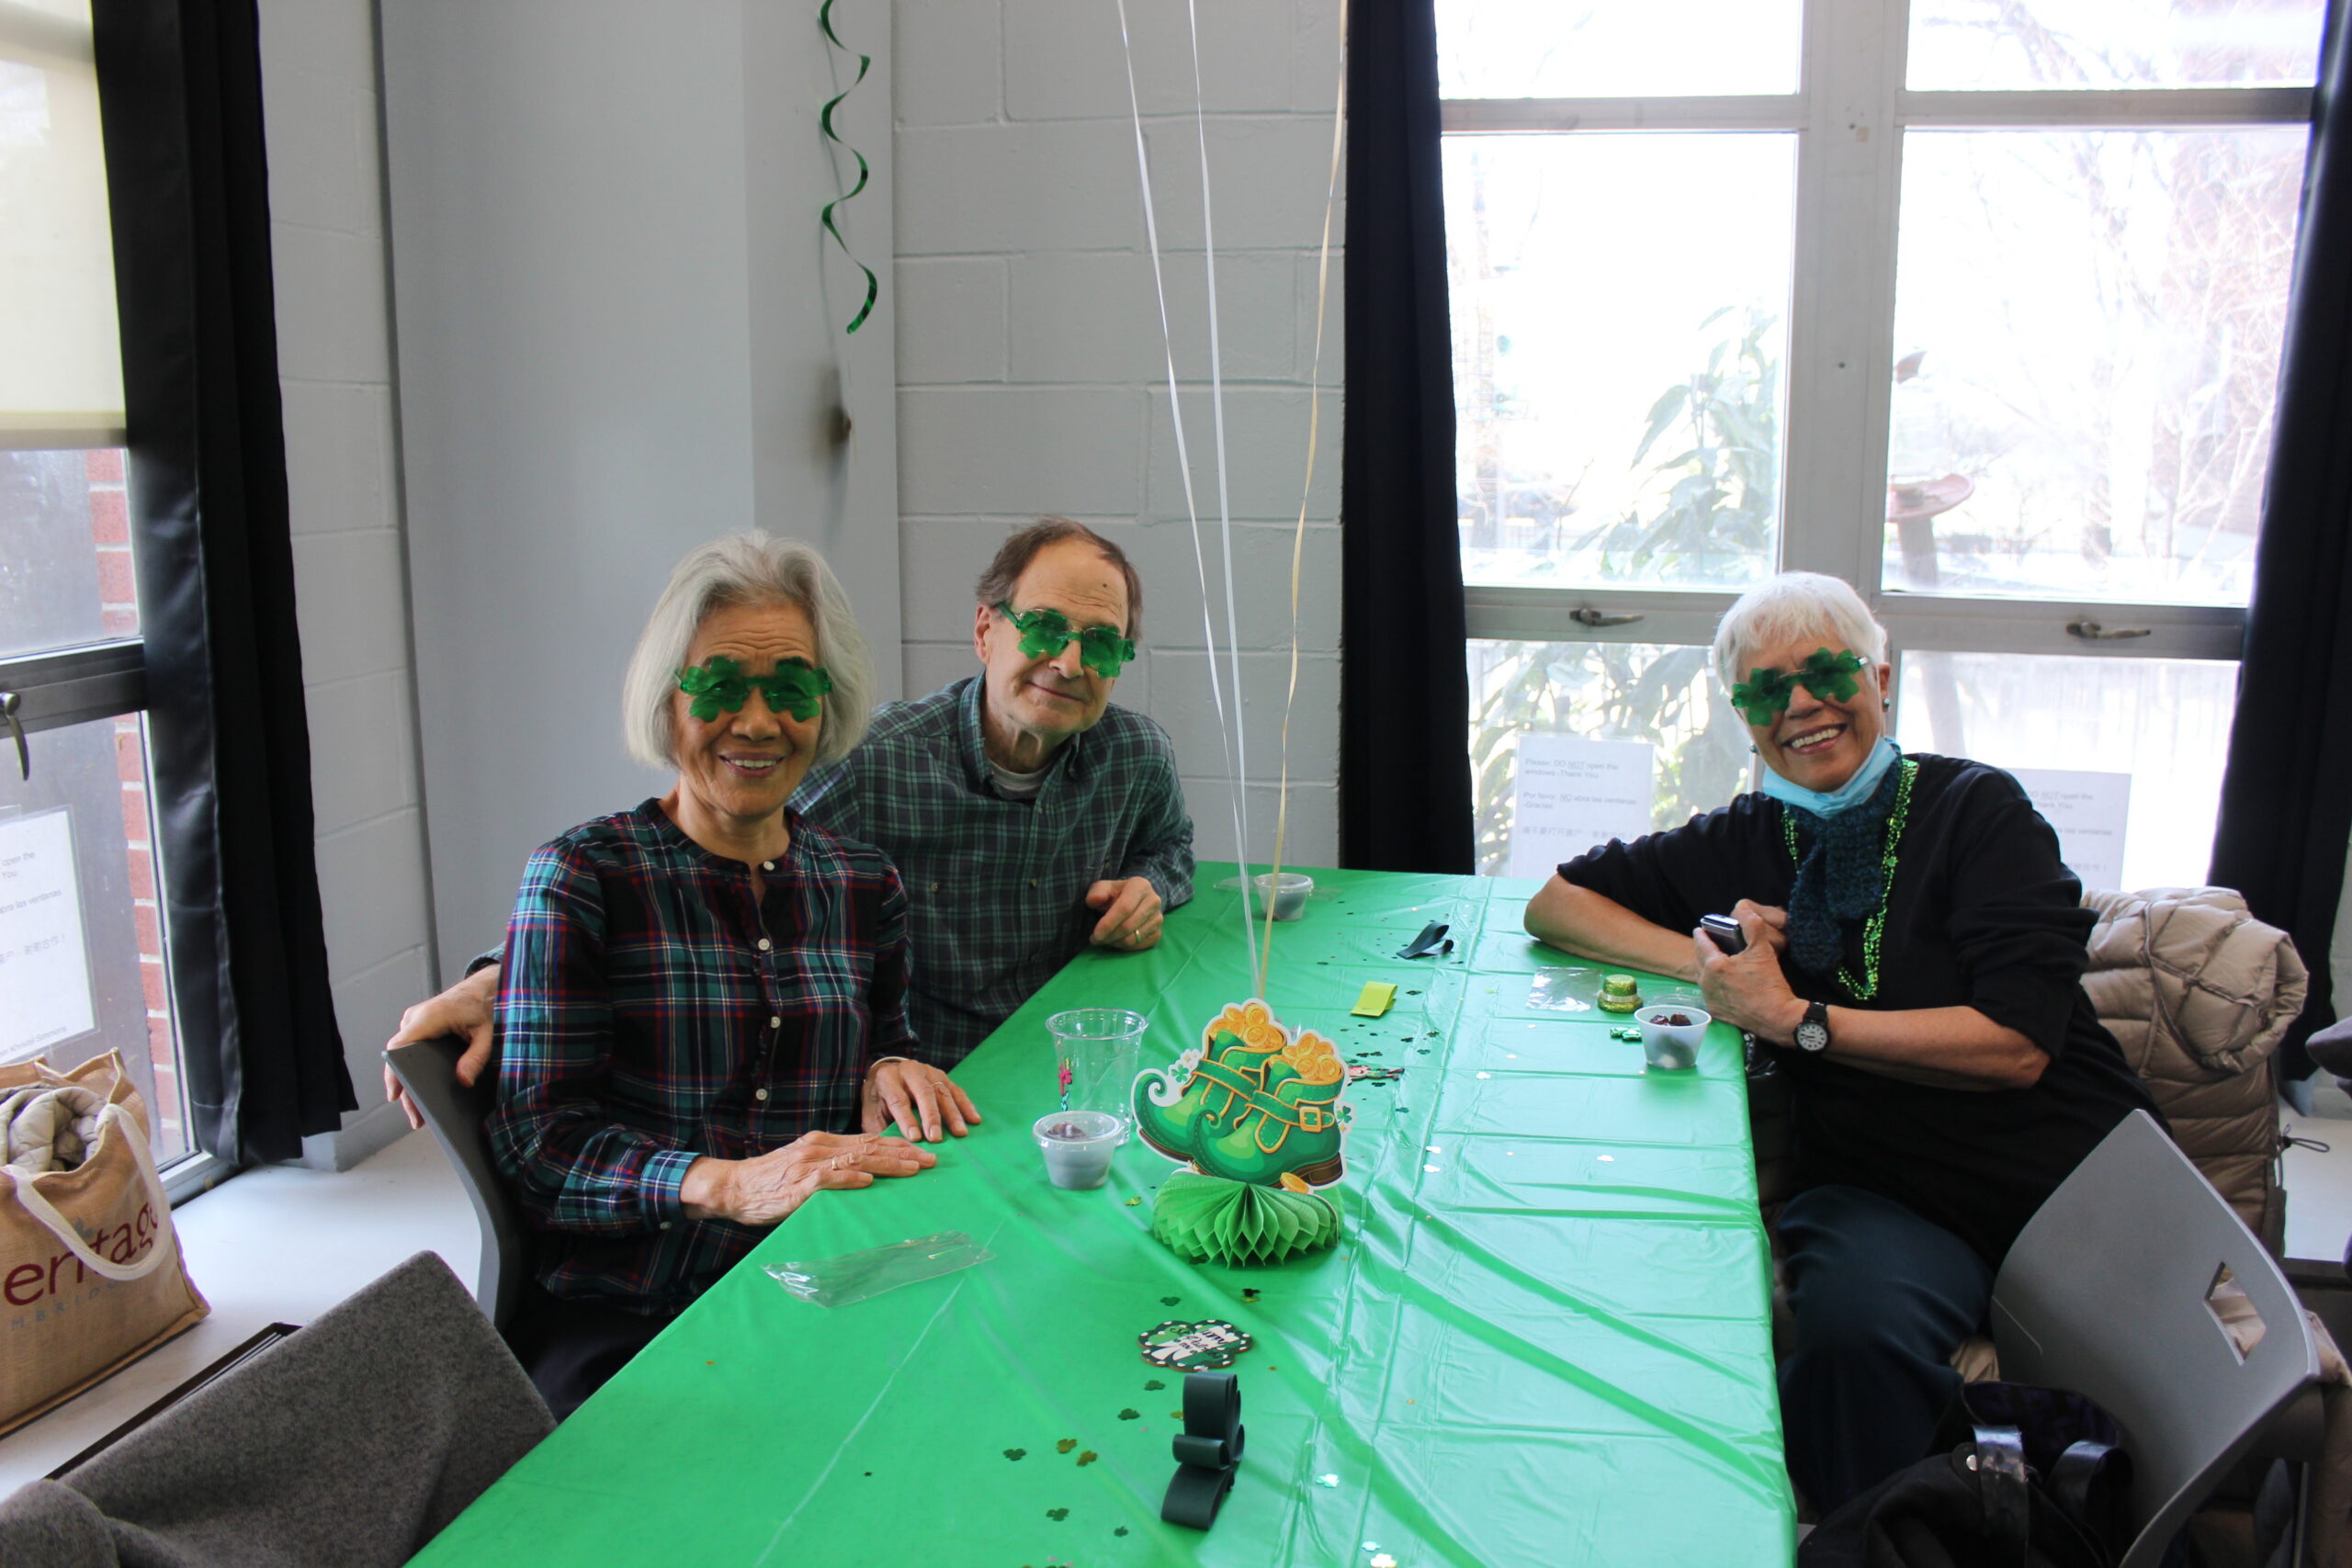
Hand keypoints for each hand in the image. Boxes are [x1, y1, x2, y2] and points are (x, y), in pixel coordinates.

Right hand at [381, 964, 499, 1129]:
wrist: (489, 983)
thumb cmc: (489, 1003)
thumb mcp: (489, 1033)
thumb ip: (476, 1057)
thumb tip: (463, 1081)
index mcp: (430, 1016)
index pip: (399, 1047)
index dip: (393, 1073)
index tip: (394, 1095)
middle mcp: (416, 1017)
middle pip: (399, 1057)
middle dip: (404, 1088)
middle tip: (415, 1118)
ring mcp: (415, 1019)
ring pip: (402, 1054)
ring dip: (407, 1079)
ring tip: (418, 1111)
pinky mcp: (420, 1023)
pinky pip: (410, 1048)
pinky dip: (412, 1067)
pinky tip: (422, 1088)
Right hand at [679, 1131, 936, 1226]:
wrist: (734, 1187)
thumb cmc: (770, 1182)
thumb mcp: (804, 1168)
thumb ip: (831, 1168)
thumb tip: (863, 1174)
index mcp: (823, 1143)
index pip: (867, 1141)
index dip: (897, 1146)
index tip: (922, 1151)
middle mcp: (819, 1148)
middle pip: (870, 1147)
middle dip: (904, 1153)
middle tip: (932, 1159)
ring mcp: (809, 1164)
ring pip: (857, 1159)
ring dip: (888, 1164)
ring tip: (913, 1168)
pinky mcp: (799, 1183)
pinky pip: (829, 1178)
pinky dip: (850, 1178)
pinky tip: (868, 1180)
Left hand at [862, 1058, 982, 1142]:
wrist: (887, 1072)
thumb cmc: (879, 1098)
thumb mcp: (870, 1110)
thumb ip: (879, 1127)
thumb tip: (890, 1149)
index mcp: (887, 1078)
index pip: (898, 1099)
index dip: (907, 1119)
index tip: (915, 1138)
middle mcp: (909, 1070)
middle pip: (923, 1093)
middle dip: (931, 1117)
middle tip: (937, 1138)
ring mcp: (928, 1071)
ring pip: (942, 1091)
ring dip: (953, 1113)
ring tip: (960, 1133)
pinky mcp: (942, 1075)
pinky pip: (956, 1090)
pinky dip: (966, 1105)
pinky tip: (974, 1119)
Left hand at [1085, 877, 1163, 950]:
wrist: (1134, 901)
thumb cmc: (1115, 894)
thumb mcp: (1103, 888)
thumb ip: (1096, 893)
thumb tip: (1094, 900)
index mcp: (1141, 886)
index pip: (1125, 908)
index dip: (1108, 923)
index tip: (1095, 934)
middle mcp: (1154, 901)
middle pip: (1129, 925)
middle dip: (1109, 936)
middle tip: (1095, 940)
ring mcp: (1158, 918)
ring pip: (1134, 938)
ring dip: (1115, 942)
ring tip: (1104, 939)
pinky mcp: (1158, 933)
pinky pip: (1139, 945)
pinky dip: (1124, 947)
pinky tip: (1116, 941)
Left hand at [1694, 908, 1805, 1044]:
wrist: (1777, 1018)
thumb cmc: (1769, 983)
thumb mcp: (1762, 950)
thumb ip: (1752, 926)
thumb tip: (1744, 907)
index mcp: (1714, 965)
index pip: (1701, 943)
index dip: (1701, 934)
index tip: (1700, 929)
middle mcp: (1706, 982)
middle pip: (1699, 960)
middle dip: (1702, 950)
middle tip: (1708, 943)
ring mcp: (1709, 998)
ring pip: (1701, 977)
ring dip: (1705, 968)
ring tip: (1713, 961)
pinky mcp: (1715, 1012)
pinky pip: (1708, 993)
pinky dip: (1711, 985)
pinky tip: (1720, 982)